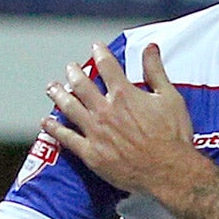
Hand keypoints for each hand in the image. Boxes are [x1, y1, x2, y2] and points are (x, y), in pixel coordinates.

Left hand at [43, 42, 198, 199]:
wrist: (168, 170)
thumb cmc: (172, 136)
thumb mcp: (169, 97)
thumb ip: (156, 71)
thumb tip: (150, 48)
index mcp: (124, 94)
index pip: (107, 65)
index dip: (100, 53)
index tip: (96, 47)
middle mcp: (105, 110)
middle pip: (82, 84)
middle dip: (75, 72)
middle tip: (71, 68)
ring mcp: (95, 132)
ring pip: (69, 107)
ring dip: (58, 95)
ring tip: (52, 87)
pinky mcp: (91, 153)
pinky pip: (67, 138)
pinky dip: (54, 129)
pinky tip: (46, 123)